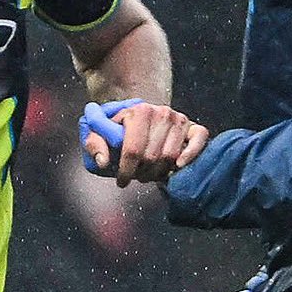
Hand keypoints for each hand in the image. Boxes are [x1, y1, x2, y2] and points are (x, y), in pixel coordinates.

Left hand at [82, 100, 209, 185]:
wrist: (143, 120)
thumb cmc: (119, 132)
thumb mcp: (98, 135)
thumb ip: (93, 144)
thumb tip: (103, 161)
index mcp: (137, 110)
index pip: (132, 150)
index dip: (125, 171)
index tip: (121, 181)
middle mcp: (160, 111)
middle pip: (151, 157)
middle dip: (141, 173)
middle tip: (135, 175)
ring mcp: (179, 119)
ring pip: (170, 157)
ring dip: (158, 172)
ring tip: (148, 172)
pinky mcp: (194, 127)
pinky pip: (198, 142)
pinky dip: (188, 157)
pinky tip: (177, 166)